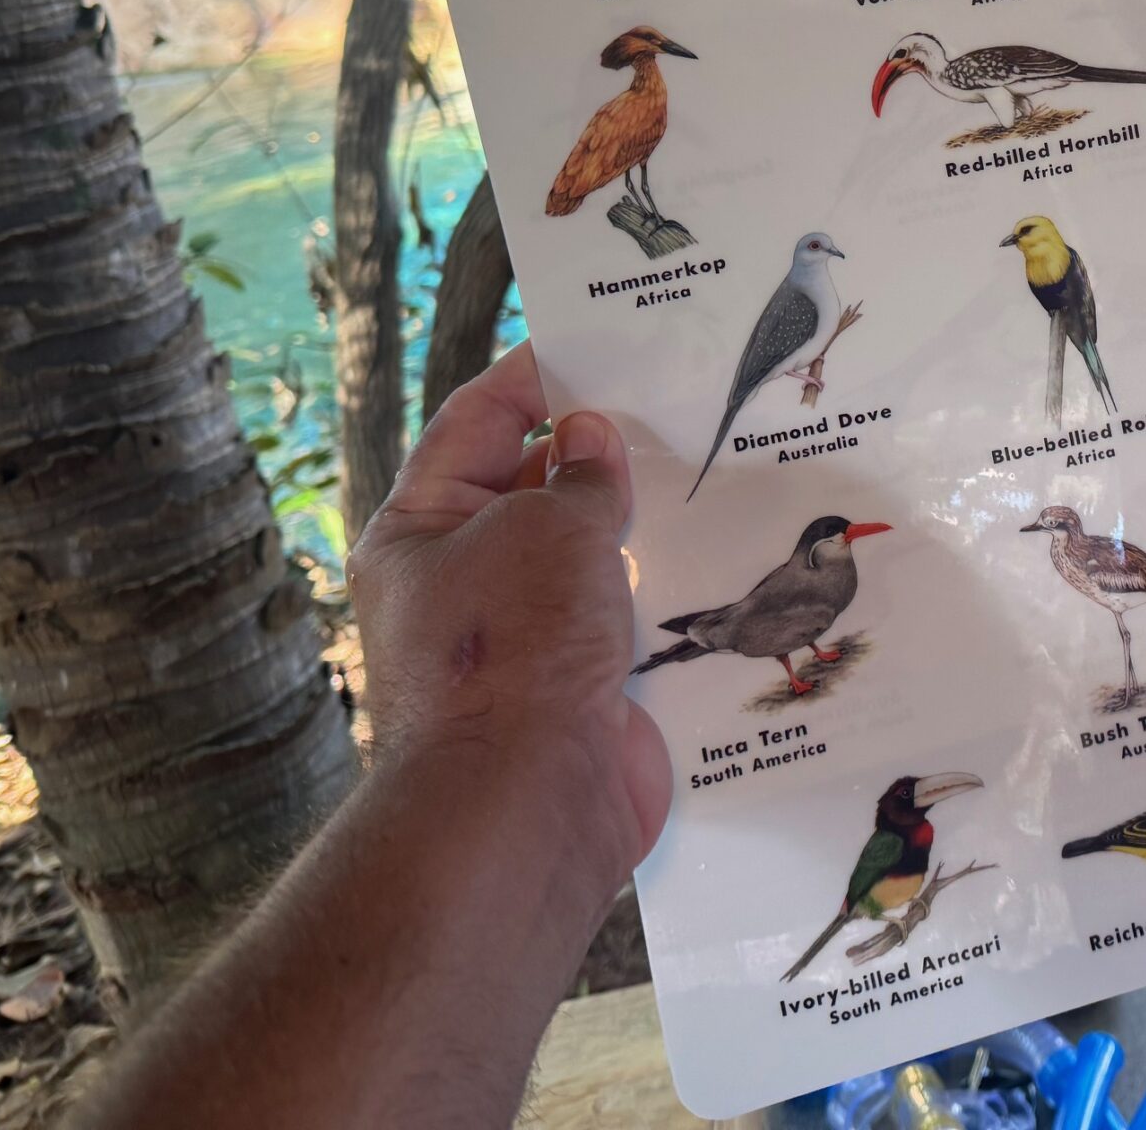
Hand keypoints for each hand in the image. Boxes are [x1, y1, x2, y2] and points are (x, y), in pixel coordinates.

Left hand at [348, 341, 671, 898]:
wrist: (527, 804)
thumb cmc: (515, 648)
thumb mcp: (548, 528)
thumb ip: (579, 474)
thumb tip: (589, 435)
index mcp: (420, 531)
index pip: (475, 423)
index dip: (534, 376)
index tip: (598, 341)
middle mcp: (464, 581)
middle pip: (537, 489)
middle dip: (603, 449)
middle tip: (681, 399)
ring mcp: (525, 638)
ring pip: (590, 555)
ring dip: (643, 520)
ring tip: (717, 465)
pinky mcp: (581, 688)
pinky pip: (626, 618)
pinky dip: (667, 588)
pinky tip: (725, 553)